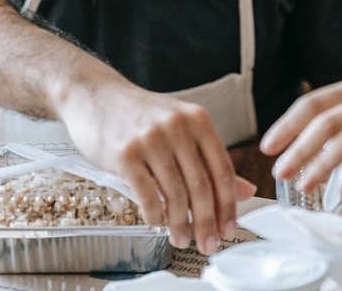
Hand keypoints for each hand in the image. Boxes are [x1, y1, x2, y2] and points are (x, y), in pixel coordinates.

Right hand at [57, 82, 254, 254]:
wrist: (95, 96)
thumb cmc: (140, 115)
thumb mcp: (181, 128)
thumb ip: (210, 159)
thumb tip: (246, 191)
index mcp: (198, 120)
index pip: (222, 169)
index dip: (229, 204)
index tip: (229, 228)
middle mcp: (177, 127)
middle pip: (201, 186)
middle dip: (207, 222)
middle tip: (208, 245)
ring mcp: (150, 140)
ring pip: (175, 194)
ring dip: (181, 224)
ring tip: (182, 239)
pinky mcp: (124, 154)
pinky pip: (147, 194)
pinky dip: (155, 215)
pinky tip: (158, 224)